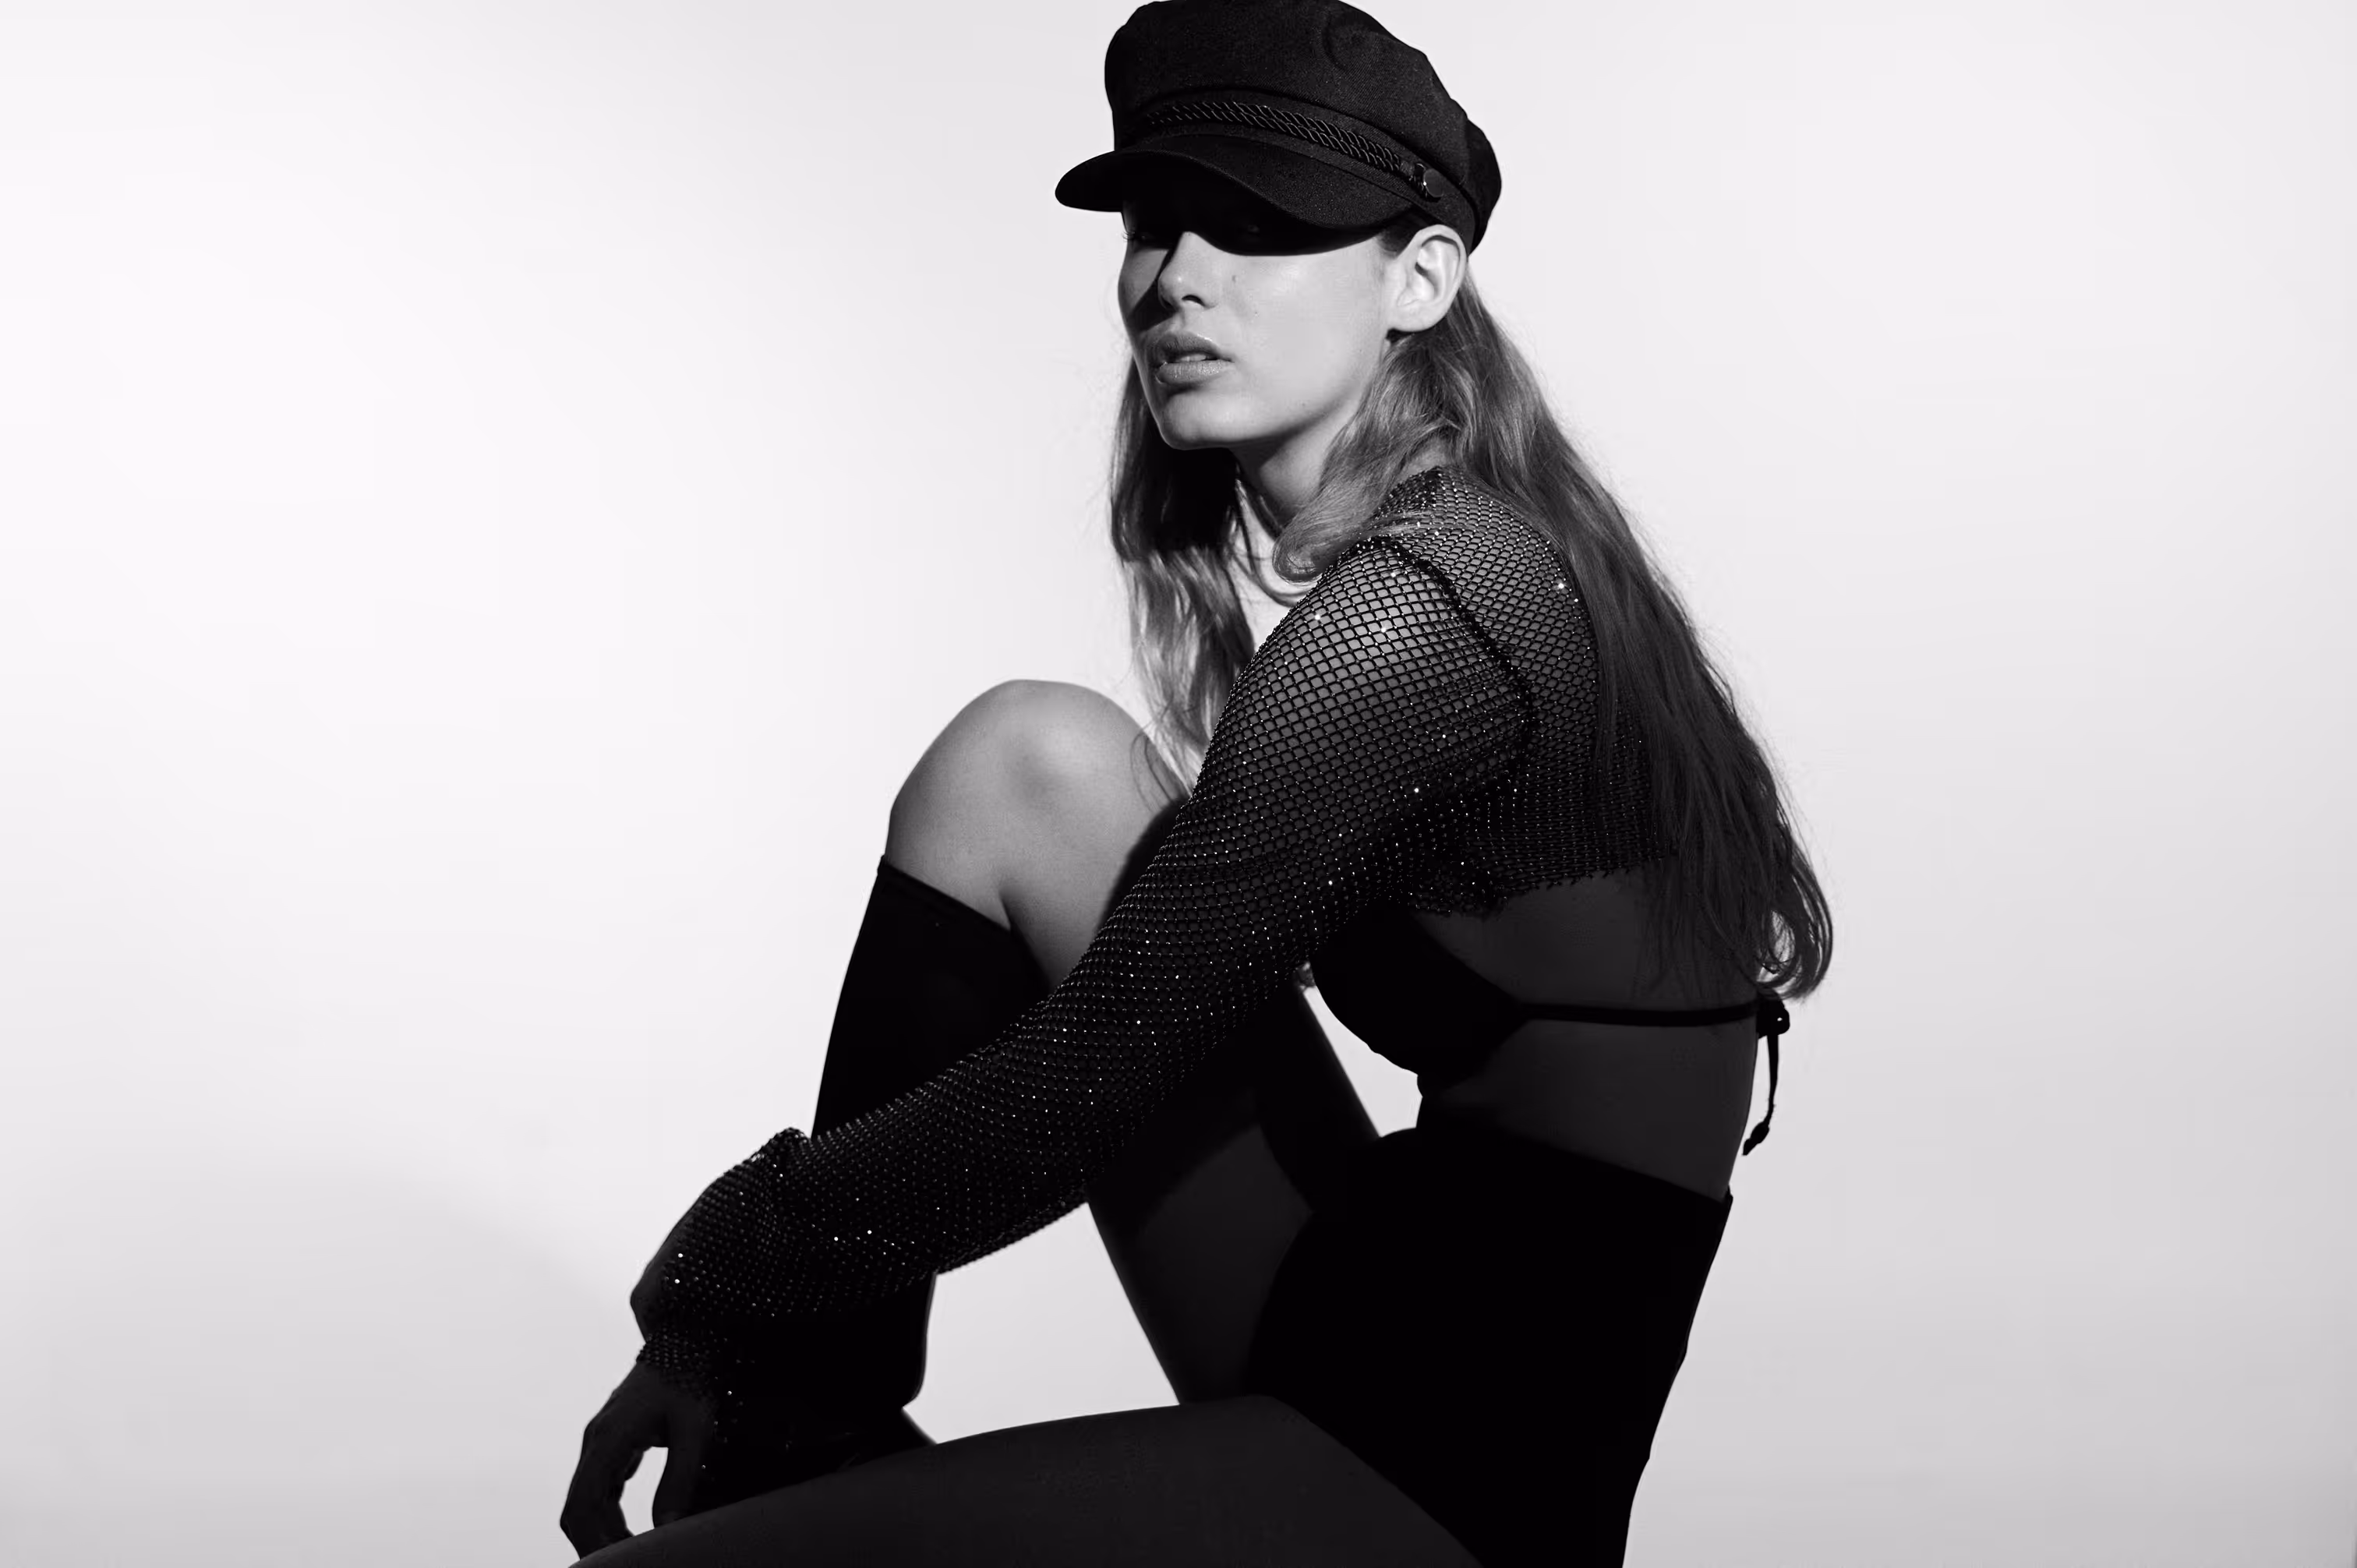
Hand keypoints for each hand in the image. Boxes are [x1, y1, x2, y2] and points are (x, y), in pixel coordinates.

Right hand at [560, 1359, 718, 1558]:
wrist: (686, 1339)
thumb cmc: (692, 1380)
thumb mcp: (693, 1430)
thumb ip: (679, 1479)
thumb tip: (666, 1529)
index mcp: (608, 1439)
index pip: (583, 1504)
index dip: (593, 1541)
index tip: (619, 1562)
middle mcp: (595, 1442)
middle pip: (577, 1507)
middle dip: (594, 1542)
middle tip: (626, 1565)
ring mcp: (601, 1441)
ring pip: (586, 1499)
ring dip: (602, 1531)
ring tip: (633, 1555)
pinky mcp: (613, 1442)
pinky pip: (600, 1487)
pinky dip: (609, 1515)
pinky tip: (632, 1533)